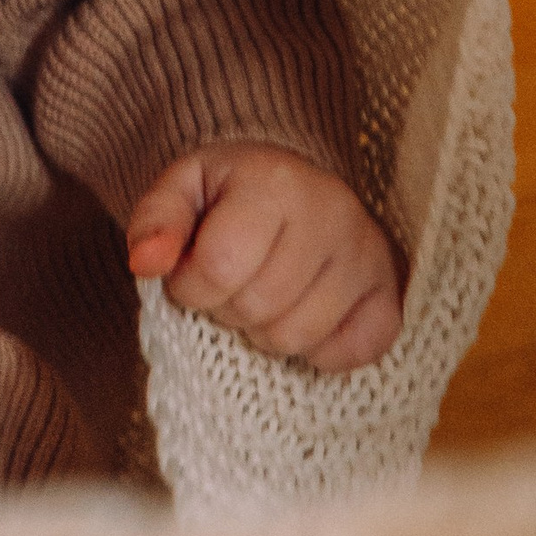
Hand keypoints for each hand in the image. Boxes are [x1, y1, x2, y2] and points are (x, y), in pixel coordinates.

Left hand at [125, 142, 402, 375]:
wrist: (291, 184)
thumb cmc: (229, 194)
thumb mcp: (182, 189)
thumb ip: (156, 222)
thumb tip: (145, 263)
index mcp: (275, 181)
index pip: (219, 266)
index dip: (190, 284)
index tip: (190, 271)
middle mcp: (332, 213)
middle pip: (258, 307)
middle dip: (227, 307)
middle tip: (231, 281)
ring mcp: (368, 255)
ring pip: (298, 337)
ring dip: (265, 331)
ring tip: (263, 294)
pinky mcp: (389, 293)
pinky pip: (352, 354)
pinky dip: (320, 351)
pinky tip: (304, 314)